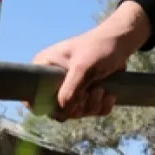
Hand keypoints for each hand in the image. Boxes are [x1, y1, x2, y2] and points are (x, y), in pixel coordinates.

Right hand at [29, 1, 150, 120]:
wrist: (122, 42)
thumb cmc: (99, 48)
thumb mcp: (83, 67)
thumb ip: (70, 90)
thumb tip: (62, 112)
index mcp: (45, 68)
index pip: (32, 96)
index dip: (45, 106)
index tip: (65, 105)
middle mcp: (54, 80)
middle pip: (58, 110)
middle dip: (79, 106)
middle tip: (93, 91)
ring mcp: (71, 88)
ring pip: (76, 112)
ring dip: (93, 105)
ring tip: (103, 89)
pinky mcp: (86, 94)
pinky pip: (90, 111)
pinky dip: (102, 107)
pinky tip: (110, 94)